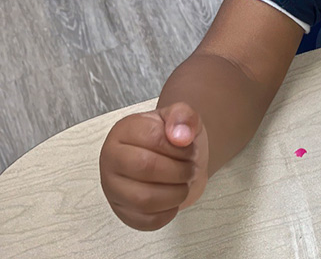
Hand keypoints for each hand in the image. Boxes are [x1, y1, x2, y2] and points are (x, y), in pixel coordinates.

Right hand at [99, 102, 208, 230]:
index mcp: (123, 131)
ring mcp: (113, 189)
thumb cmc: (173, 138)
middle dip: (179, 170)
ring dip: (176, 192)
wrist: (175, 158)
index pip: (152, 137)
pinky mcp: (122, 213)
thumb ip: (183, 116)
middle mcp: (111, 160)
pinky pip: (146, 221)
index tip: (190, 148)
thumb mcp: (182, 117)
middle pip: (146, 168)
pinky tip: (174, 197)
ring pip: (144, 199)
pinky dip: (169, 212)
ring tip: (184, 182)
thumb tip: (180, 136)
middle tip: (191, 168)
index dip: (179, 146)